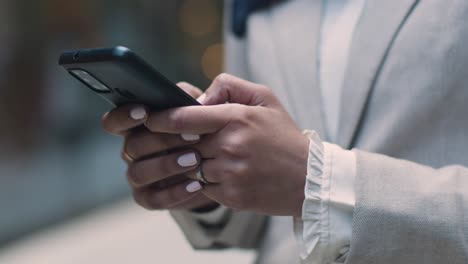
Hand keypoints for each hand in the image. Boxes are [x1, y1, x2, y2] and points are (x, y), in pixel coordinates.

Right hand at [102, 82, 216, 210]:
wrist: (214, 166)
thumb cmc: (201, 129)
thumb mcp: (198, 108)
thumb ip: (191, 97)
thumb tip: (196, 99)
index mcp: (135, 127)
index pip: (114, 121)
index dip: (123, 116)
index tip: (143, 112)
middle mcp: (131, 151)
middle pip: (132, 146)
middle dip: (162, 140)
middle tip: (192, 136)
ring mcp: (138, 175)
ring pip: (139, 173)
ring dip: (167, 165)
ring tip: (195, 160)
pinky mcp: (149, 198)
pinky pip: (153, 199)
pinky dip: (175, 193)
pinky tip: (196, 184)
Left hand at [144, 74, 309, 216]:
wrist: (308, 179)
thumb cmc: (283, 136)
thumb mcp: (264, 98)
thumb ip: (229, 86)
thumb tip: (198, 97)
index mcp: (236, 118)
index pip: (184, 117)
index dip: (160, 118)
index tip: (149, 118)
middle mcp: (230, 146)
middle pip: (182, 144)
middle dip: (174, 142)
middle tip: (171, 140)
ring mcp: (229, 174)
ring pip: (190, 167)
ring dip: (191, 163)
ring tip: (207, 157)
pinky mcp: (230, 196)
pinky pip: (202, 187)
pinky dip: (204, 181)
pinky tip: (220, 174)